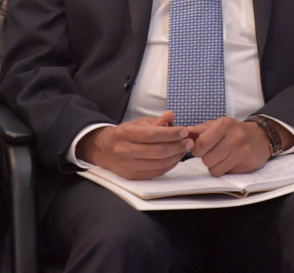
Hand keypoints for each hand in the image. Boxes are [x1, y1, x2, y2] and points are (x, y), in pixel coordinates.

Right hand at [76, 111, 191, 179]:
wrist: (105, 150)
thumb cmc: (125, 134)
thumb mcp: (138, 123)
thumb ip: (156, 121)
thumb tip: (171, 116)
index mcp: (124, 134)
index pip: (152, 135)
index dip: (170, 133)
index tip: (184, 131)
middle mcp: (124, 151)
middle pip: (157, 151)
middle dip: (177, 146)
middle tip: (189, 141)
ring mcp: (128, 166)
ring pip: (159, 164)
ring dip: (176, 156)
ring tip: (184, 149)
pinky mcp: (132, 177)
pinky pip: (156, 173)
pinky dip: (169, 165)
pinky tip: (175, 158)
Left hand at [189, 117, 288, 175]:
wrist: (260, 137)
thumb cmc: (234, 131)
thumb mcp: (218, 125)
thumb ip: (200, 130)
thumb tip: (184, 133)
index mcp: (225, 124)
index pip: (201, 144)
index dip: (197, 149)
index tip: (201, 148)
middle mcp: (235, 137)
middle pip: (207, 159)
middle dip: (206, 158)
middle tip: (213, 153)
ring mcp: (242, 151)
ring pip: (215, 169)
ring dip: (214, 166)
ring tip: (221, 157)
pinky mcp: (247, 164)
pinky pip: (225, 174)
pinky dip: (224, 170)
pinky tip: (230, 162)